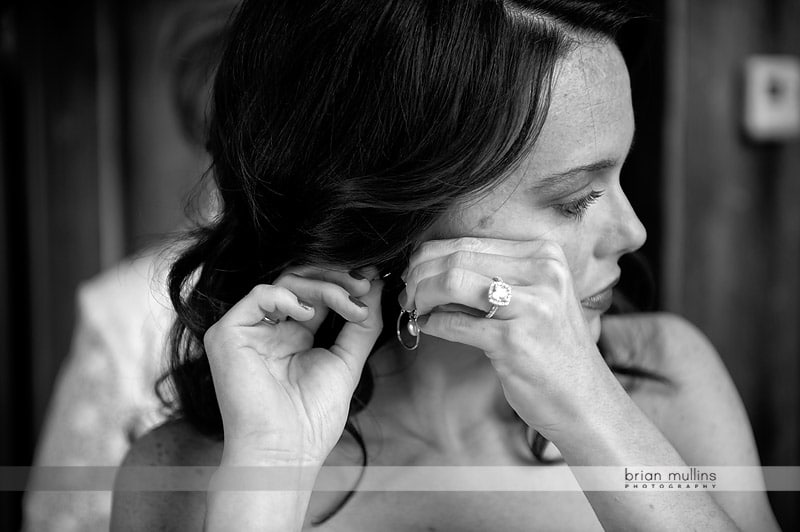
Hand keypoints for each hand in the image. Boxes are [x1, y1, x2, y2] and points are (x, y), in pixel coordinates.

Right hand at [203, 266, 382, 464]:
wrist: (284, 451)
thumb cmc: (311, 419)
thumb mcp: (347, 362)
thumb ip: (361, 324)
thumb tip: (375, 285)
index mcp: (295, 336)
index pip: (318, 294)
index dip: (345, 284)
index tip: (373, 282)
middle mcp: (270, 330)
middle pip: (302, 281)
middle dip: (337, 278)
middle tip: (364, 285)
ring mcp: (249, 330)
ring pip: (286, 283)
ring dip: (324, 287)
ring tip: (348, 303)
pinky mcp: (228, 334)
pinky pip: (259, 295)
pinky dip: (288, 296)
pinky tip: (310, 314)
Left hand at [401, 237, 619, 440]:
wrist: (585, 401)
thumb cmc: (553, 350)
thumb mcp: (533, 300)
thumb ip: (490, 279)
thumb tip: (430, 269)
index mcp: (545, 256)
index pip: (471, 242)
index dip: (431, 255)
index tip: (414, 272)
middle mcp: (542, 274)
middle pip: (457, 258)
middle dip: (420, 274)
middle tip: (407, 292)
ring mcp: (530, 307)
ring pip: (452, 283)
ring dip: (422, 295)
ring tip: (415, 307)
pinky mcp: (514, 342)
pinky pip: (455, 324)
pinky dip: (433, 324)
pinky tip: (427, 327)